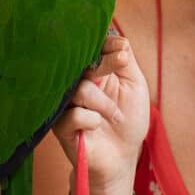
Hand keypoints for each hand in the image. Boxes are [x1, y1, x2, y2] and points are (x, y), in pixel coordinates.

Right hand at [51, 35, 150, 194]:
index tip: (122, 52)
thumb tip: (117, 37)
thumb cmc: (129, 120)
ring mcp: (66, 104)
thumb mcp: (135, 86)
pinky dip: (91, 120)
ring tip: (114, 115)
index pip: (92, 49)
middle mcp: (77, 84)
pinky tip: (96, 127)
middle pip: (82, 64)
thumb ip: (126, 61)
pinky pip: (74, 114)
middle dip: (105, 65)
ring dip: (103, 103)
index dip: (106, 46)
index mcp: (93, 72)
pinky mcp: (59, 126)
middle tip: (120, 66)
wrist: (122, 157)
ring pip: (79, 90)